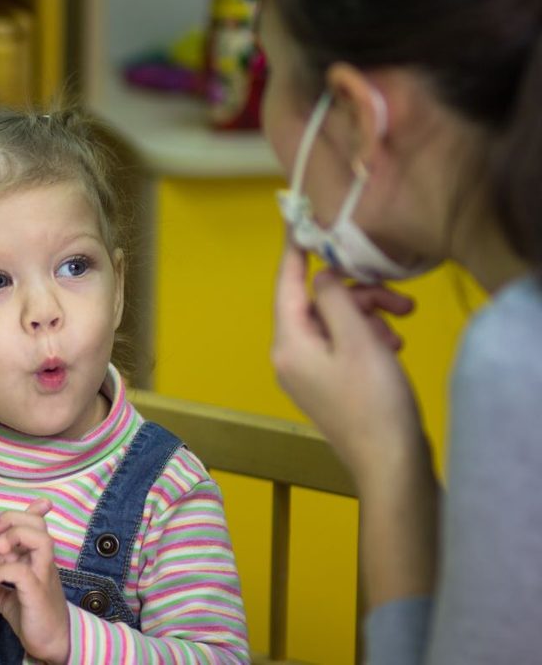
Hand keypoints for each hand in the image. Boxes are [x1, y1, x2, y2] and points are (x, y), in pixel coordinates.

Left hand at [0, 500, 69, 664]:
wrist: (53, 643)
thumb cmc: (32, 616)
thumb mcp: (7, 599)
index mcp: (37, 559)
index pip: (34, 523)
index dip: (14, 516)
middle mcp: (43, 563)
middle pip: (38, 524)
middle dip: (13, 519)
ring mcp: (43, 576)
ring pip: (39, 540)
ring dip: (12, 539)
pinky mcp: (37, 594)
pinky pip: (21, 571)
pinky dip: (0, 570)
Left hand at [271, 242, 428, 491]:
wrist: (390, 462)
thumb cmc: (373, 398)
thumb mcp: (357, 338)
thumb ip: (334, 299)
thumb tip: (320, 276)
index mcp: (288, 344)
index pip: (286, 286)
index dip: (294, 254)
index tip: (299, 225)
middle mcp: (289, 357)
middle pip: (317, 304)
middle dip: (357, 294)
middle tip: (399, 299)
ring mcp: (307, 373)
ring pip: (335, 323)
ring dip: (368, 315)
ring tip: (402, 323)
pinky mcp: (328, 385)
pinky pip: (342, 345)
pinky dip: (367, 337)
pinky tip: (393, 343)